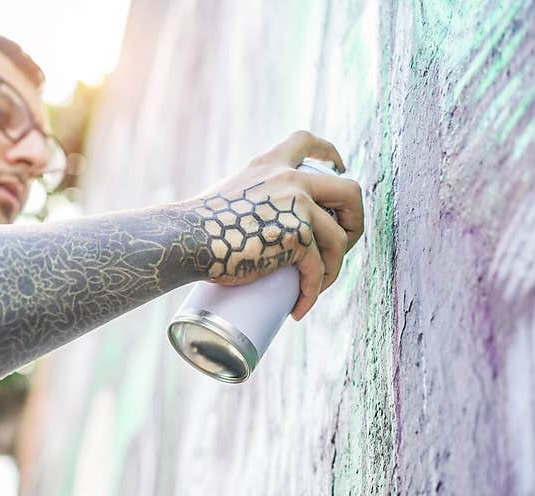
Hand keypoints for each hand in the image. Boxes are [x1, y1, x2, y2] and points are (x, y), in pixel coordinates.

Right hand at [186, 130, 363, 319]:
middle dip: (354, 220)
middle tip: (341, 243)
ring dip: (334, 268)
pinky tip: (300, 308)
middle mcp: (290, 178)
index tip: (337, 168)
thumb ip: (244, 201)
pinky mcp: (297, 237)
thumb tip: (251, 227)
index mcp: (269, 164)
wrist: (185, 239)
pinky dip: (312, 293)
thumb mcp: (226, 196)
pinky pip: (318, 270)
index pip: (307, 142)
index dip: (330, 154)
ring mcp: (298, 206)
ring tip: (315, 287)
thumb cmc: (194, 228)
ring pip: (339, 239)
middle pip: (349, 190)